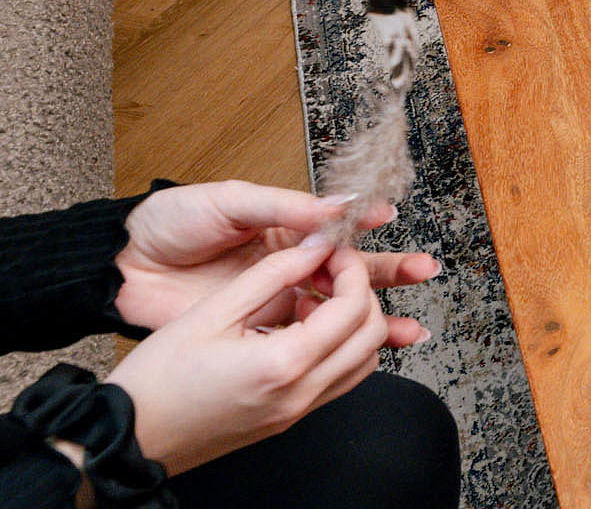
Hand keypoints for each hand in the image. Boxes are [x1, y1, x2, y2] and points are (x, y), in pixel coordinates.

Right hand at [107, 238, 393, 475]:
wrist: (126, 436)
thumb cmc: (155, 380)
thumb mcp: (212, 310)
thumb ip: (271, 273)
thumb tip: (313, 246)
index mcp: (282, 364)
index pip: (353, 308)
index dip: (351, 269)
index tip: (333, 251)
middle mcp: (297, 394)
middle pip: (371, 336)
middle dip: (360, 293)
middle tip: (329, 271)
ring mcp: (294, 413)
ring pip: (362, 362)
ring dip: (352, 324)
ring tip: (311, 299)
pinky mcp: (284, 421)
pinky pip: (336, 381)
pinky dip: (337, 350)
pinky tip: (299, 329)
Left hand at [117, 181, 435, 337]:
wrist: (121, 267)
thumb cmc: (171, 222)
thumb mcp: (230, 202)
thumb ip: (284, 208)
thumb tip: (335, 206)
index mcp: (285, 227)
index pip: (338, 227)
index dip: (369, 225)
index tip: (392, 221)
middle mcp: (288, 265)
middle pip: (349, 271)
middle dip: (389, 272)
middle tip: (423, 272)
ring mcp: (274, 300)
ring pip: (334, 311)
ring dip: (372, 319)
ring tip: (409, 328)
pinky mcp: (256, 330)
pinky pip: (302, 339)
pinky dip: (333, 348)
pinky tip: (359, 353)